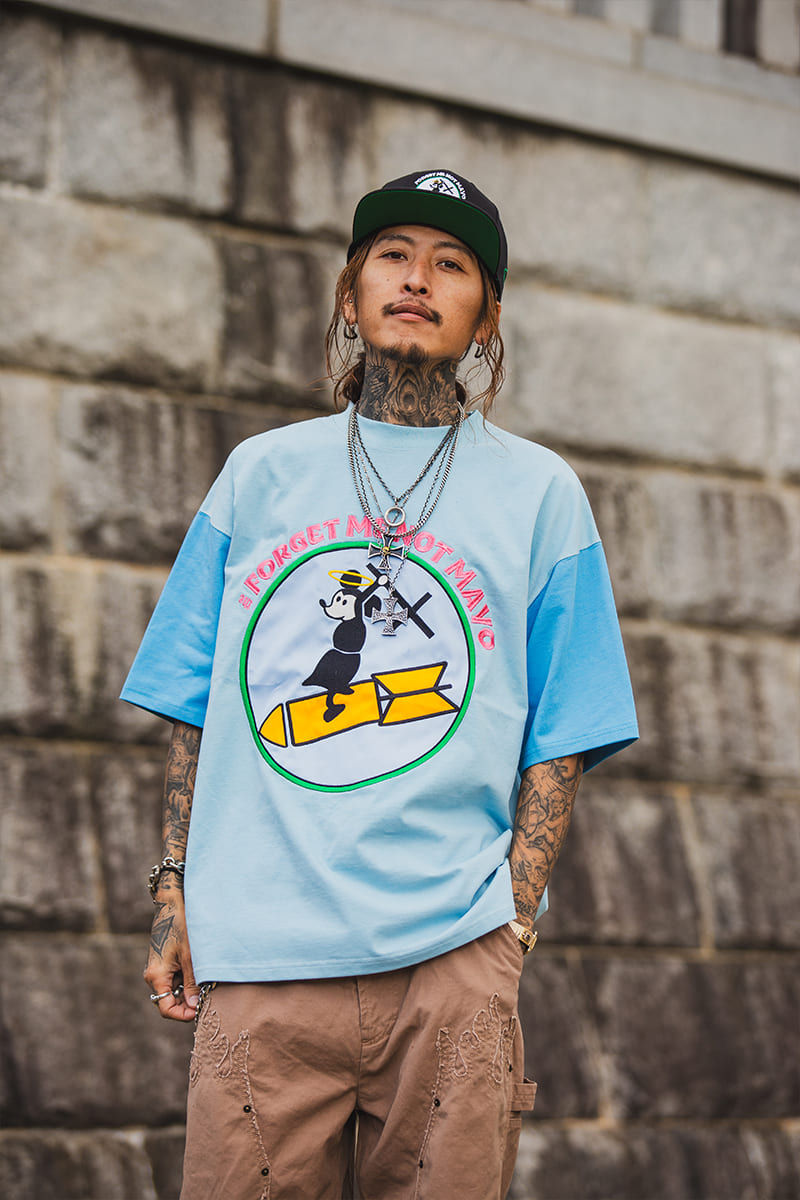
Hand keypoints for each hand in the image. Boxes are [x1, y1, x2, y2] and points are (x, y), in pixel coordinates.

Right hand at [143, 890, 198, 1021]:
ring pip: (173, 991)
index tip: (199, 1011)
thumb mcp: (190, 956)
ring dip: (188, 991)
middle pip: (169, 1001)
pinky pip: (174, 980)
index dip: (183, 1015)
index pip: (166, 1009)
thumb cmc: (180, 927)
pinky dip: (186, 981)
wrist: (171, 904)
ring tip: (204, 982)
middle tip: (206, 998)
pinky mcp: (163, 963)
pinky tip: (199, 971)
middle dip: (187, 1004)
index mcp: (156, 976)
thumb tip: (194, 1005)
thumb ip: (191, 982)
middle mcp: (153, 975)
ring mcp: (158, 969)